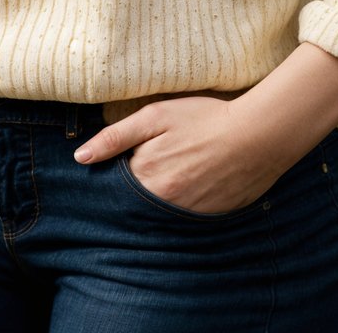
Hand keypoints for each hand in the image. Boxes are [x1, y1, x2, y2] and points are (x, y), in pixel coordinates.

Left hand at [72, 94, 289, 214]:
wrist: (256, 136)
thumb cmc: (204, 119)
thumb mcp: (156, 116)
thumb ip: (116, 136)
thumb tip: (81, 157)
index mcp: (146, 178)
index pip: (116, 185)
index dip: (120, 169)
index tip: (128, 158)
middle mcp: (162, 205)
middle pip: (136, 203)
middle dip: (138, 187)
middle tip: (159, 162)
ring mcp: (186, 217)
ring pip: (158, 212)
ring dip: (159, 197)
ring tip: (177, 171)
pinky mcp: (207, 220)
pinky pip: (182, 220)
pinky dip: (181, 205)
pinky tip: (193, 183)